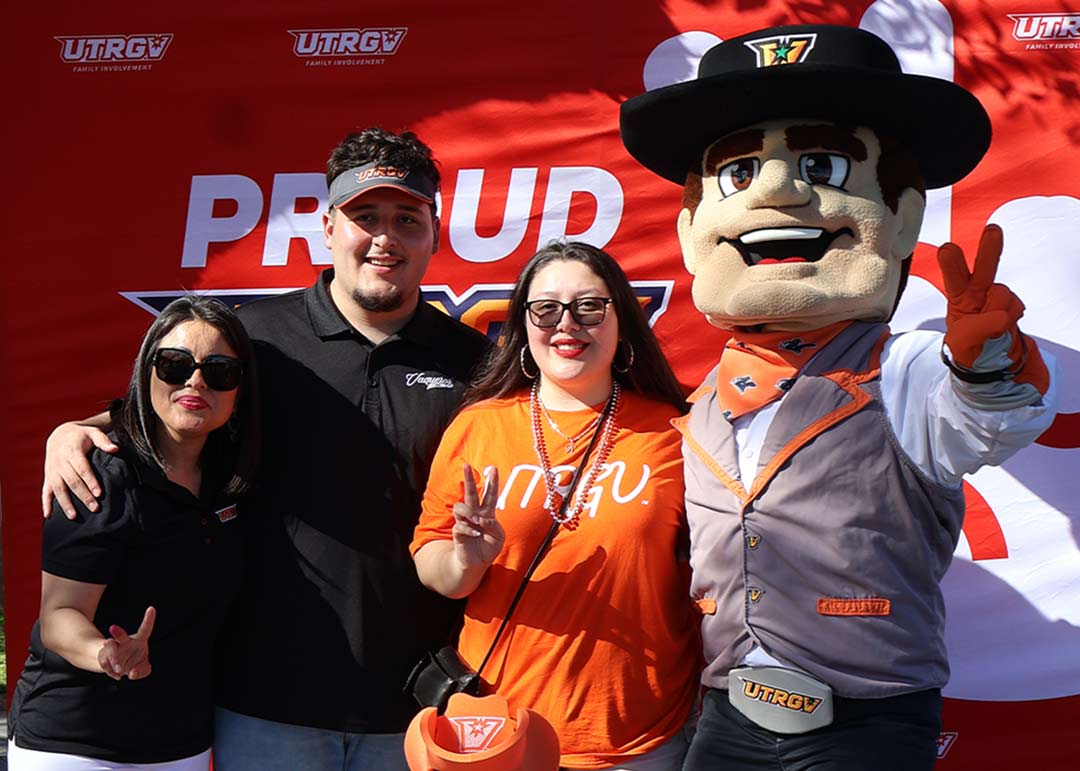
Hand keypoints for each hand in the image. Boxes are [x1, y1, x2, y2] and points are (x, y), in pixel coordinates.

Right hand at [43, 422, 117, 518]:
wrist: (60, 434)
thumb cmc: (81, 436)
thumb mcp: (93, 432)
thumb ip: (103, 440)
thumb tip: (115, 449)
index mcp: (72, 451)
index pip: (82, 468)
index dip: (90, 481)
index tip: (99, 493)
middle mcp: (60, 462)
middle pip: (72, 481)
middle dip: (83, 495)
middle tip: (94, 508)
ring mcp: (52, 471)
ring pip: (58, 489)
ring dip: (65, 503)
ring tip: (74, 516)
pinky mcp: (48, 477)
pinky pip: (45, 491)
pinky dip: (45, 504)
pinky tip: (48, 516)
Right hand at [98, 606, 154, 680]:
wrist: (118, 667)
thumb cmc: (135, 662)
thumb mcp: (144, 668)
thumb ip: (143, 671)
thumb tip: (132, 673)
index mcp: (139, 640)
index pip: (145, 628)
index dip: (149, 619)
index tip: (151, 608)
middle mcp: (125, 641)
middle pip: (121, 635)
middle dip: (117, 631)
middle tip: (113, 627)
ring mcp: (113, 647)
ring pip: (110, 648)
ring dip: (114, 659)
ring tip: (120, 670)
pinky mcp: (103, 655)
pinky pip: (105, 662)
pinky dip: (111, 671)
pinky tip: (117, 674)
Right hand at [452, 463, 504, 569]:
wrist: (477, 564)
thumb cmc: (489, 548)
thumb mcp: (499, 537)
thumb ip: (494, 527)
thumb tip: (482, 519)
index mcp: (487, 513)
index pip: (490, 494)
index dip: (492, 482)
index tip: (493, 468)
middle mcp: (475, 514)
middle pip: (470, 493)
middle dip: (468, 478)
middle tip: (465, 465)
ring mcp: (465, 522)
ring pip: (460, 507)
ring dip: (469, 512)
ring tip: (477, 521)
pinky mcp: (458, 532)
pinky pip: (460, 525)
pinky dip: (469, 529)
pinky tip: (476, 534)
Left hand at [937, 224, 1024, 371]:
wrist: (991, 360)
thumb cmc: (968, 349)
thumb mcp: (962, 343)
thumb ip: (979, 328)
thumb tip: (1001, 316)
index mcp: (958, 298)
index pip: (954, 279)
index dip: (952, 265)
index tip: (947, 249)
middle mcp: (977, 292)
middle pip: (984, 268)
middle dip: (988, 250)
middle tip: (992, 231)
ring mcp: (997, 297)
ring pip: (1002, 293)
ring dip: (998, 310)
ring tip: (990, 327)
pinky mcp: (1012, 305)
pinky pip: (1015, 307)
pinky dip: (1010, 317)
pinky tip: (1002, 326)